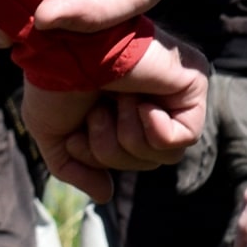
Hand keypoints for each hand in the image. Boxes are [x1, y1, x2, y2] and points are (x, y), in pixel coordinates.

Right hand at [18, 36, 209, 202]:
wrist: (62, 51)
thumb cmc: (55, 82)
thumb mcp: (56, 137)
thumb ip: (77, 170)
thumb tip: (107, 195)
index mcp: (123, 113)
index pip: (127, 162)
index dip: (97, 157)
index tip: (78, 128)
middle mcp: (152, 102)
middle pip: (146, 162)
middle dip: (110, 148)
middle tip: (96, 109)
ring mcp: (173, 93)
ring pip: (164, 156)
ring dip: (127, 136)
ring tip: (113, 101)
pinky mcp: (191, 85)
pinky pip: (183, 138)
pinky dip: (153, 129)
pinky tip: (137, 102)